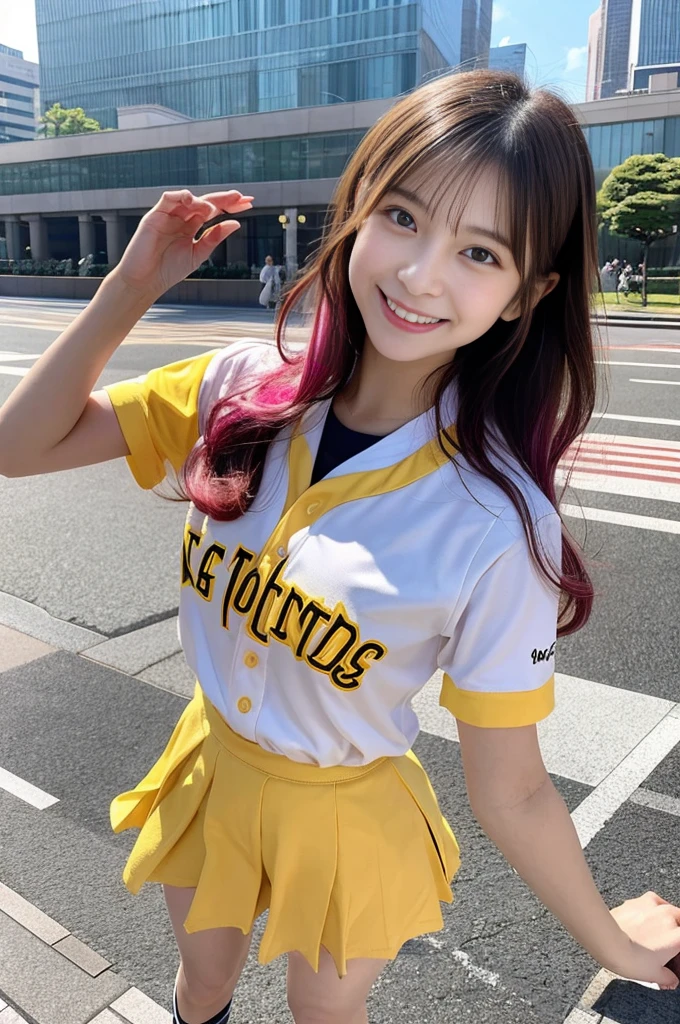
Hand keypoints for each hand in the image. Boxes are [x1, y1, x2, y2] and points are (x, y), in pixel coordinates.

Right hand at [113, 189, 253, 296]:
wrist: (145, 281)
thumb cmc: (168, 270)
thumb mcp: (198, 254)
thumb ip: (214, 238)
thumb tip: (236, 223)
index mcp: (192, 226)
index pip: (214, 211)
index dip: (231, 206)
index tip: (249, 204)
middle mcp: (181, 217)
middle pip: (205, 202)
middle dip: (225, 198)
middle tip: (242, 197)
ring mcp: (168, 215)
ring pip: (189, 198)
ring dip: (204, 200)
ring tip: (214, 210)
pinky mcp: (155, 215)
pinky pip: (168, 198)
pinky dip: (182, 196)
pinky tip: (194, 202)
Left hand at [609, 891, 679, 989]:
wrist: (608, 942)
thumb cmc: (632, 959)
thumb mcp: (654, 975)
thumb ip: (668, 977)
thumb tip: (672, 979)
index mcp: (678, 936)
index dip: (678, 946)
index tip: (674, 954)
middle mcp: (668, 916)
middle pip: (679, 918)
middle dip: (677, 929)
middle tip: (670, 939)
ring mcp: (652, 905)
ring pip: (667, 907)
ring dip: (667, 915)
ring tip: (660, 926)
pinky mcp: (636, 901)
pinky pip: (650, 901)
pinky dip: (651, 908)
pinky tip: (646, 915)